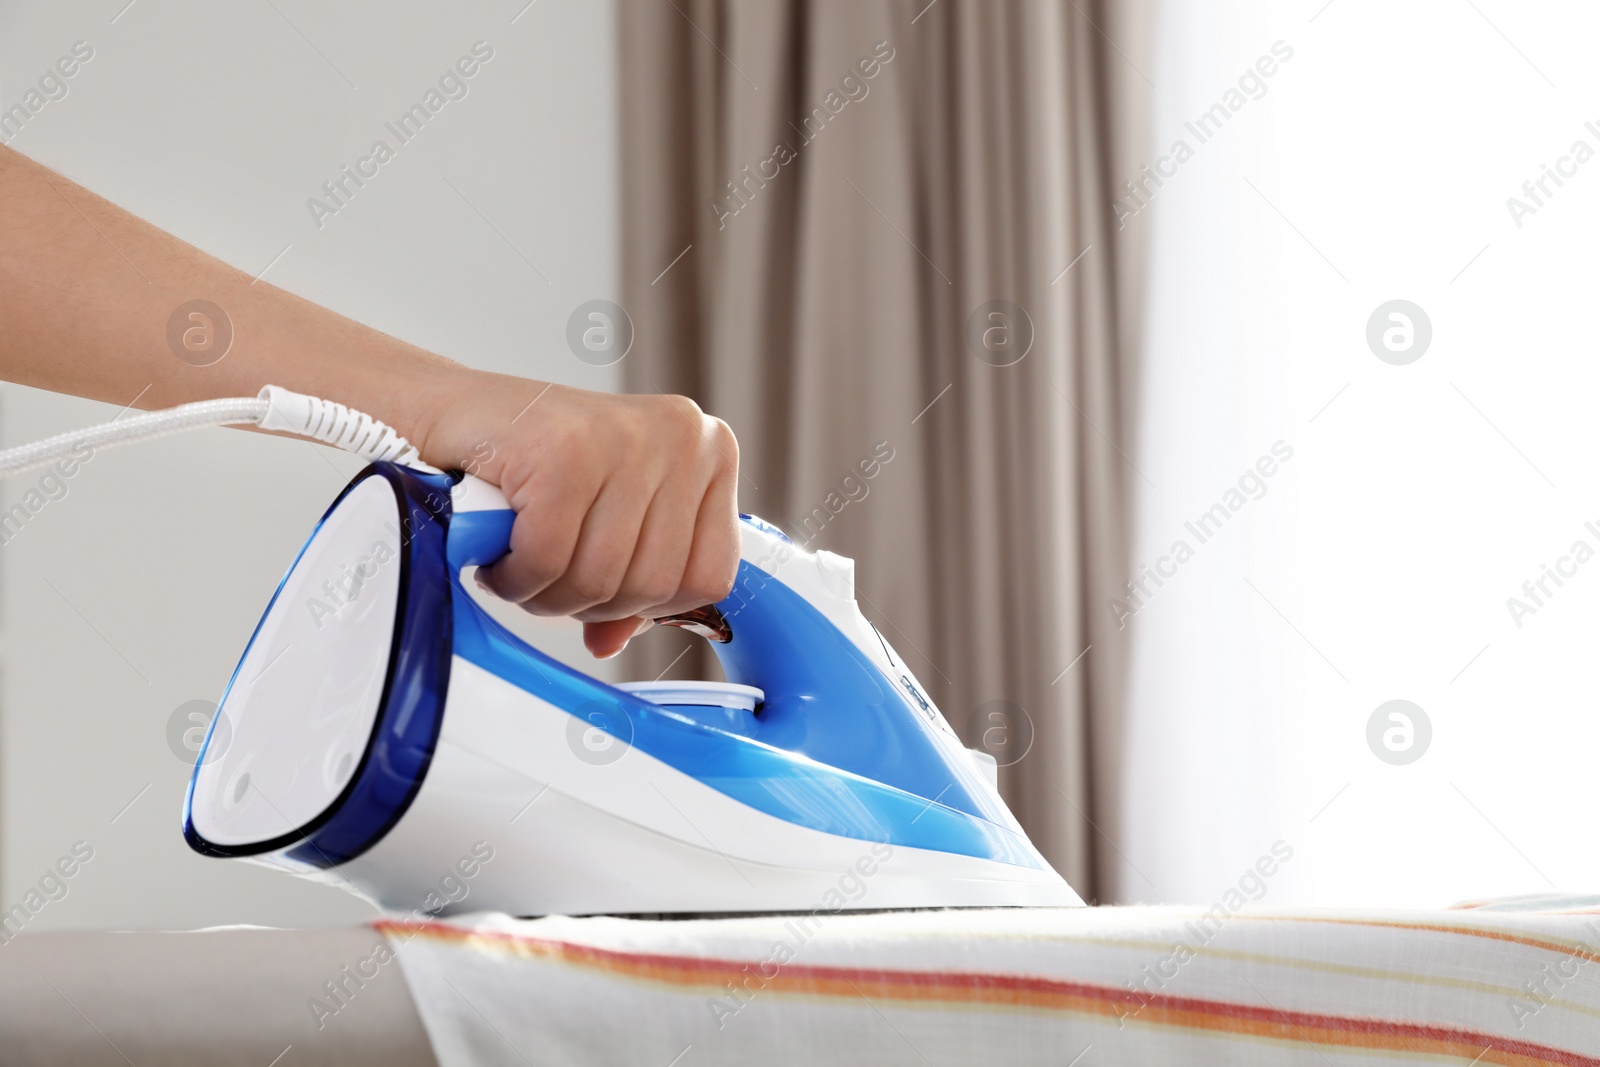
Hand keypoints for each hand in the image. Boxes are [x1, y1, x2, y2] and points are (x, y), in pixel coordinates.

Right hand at [414, 370, 741, 658]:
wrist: (445, 413)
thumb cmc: (532, 465)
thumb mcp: (607, 521)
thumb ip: (631, 582)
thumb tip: (614, 642)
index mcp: (711, 451)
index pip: (713, 576)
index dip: (651, 604)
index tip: (606, 590)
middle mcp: (683, 435)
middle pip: (655, 585)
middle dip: (590, 603)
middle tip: (548, 579)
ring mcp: (626, 437)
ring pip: (602, 579)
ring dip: (546, 595)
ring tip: (521, 566)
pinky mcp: (566, 449)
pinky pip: (549, 560)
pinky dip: (515, 576)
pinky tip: (498, 555)